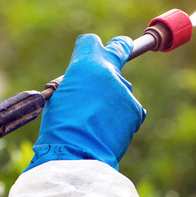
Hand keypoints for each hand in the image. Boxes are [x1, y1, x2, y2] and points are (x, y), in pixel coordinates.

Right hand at [26, 34, 145, 171]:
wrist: (76, 154)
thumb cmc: (60, 127)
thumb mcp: (59, 96)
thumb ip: (77, 82)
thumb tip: (86, 85)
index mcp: (85, 65)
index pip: (91, 42)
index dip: (90, 48)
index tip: (94, 51)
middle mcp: (109, 72)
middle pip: (118, 50)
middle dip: (118, 49)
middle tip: (121, 47)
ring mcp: (124, 91)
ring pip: (121, 89)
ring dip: (112, 99)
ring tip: (96, 121)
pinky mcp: (136, 110)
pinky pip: (129, 109)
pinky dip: (120, 117)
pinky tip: (107, 131)